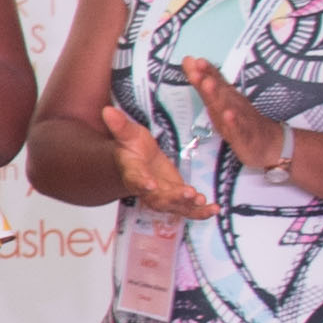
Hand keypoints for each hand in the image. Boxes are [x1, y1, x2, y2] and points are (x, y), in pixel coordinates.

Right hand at [98, 103, 211, 218]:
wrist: (139, 162)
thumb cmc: (133, 148)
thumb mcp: (129, 134)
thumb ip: (120, 125)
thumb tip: (107, 110)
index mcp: (133, 174)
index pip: (136, 180)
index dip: (142, 183)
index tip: (150, 183)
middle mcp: (147, 191)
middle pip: (158, 198)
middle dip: (174, 198)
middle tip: (188, 193)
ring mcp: (163, 197)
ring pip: (175, 206)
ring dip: (189, 206)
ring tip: (202, 201)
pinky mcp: (177, 199)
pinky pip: (188, 209)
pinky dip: (201, 212)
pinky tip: (214, 209)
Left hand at [178, 57, 289, 185]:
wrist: (270, 143)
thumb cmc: (241, 120)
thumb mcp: (219, 102)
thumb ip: (203, 82)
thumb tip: (189, 61)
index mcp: (227, 97)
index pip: (216, 80)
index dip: (205, 70)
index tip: (196, 60)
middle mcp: (234, 104)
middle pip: (220, 91)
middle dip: (208, 79)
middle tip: (198, 68)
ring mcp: (241, 119)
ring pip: (228, 106)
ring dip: (218, 95)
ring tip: (208, 84)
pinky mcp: (245, 135)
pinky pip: (239, 128)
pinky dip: (234, 121)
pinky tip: (229, 115)